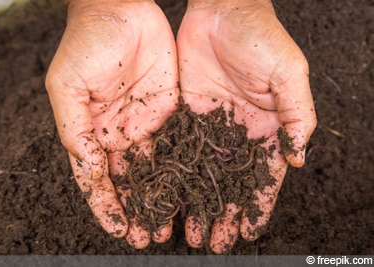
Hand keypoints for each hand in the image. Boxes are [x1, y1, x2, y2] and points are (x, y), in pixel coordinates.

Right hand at [45, 0, 178, 248]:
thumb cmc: (88, 42)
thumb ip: (75, 129)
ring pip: (155, 170)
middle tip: (149, 238)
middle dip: (138, 210)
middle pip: (128, 181)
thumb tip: (88, 168)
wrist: (123, 9)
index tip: (119, 230)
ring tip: (170, 226)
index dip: (106, 205)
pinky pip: (177, 145)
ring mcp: (146, 124)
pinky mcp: (170, 111)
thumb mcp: (68, 86)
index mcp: (91, 131)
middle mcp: (119, 133)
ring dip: (161, 198)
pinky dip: (181, 170)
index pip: (98, 177)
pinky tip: (189, 190)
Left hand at [177, 0, 316, 252]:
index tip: (249, 232)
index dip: (257, 205)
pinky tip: (168, 197)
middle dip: (222, 213)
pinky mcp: (185, 116)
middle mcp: (237, 133)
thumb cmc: (260, 37)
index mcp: (266, 128)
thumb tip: (298, 158)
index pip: (264, 177)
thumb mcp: (289, 74)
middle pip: (230, 183)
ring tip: (188, 231)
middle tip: (212, 242)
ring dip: (196, 202)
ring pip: (202, 174)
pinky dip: (175, 177)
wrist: (221, 11)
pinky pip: (179, 151)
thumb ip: (297, 117)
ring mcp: (209, 127)